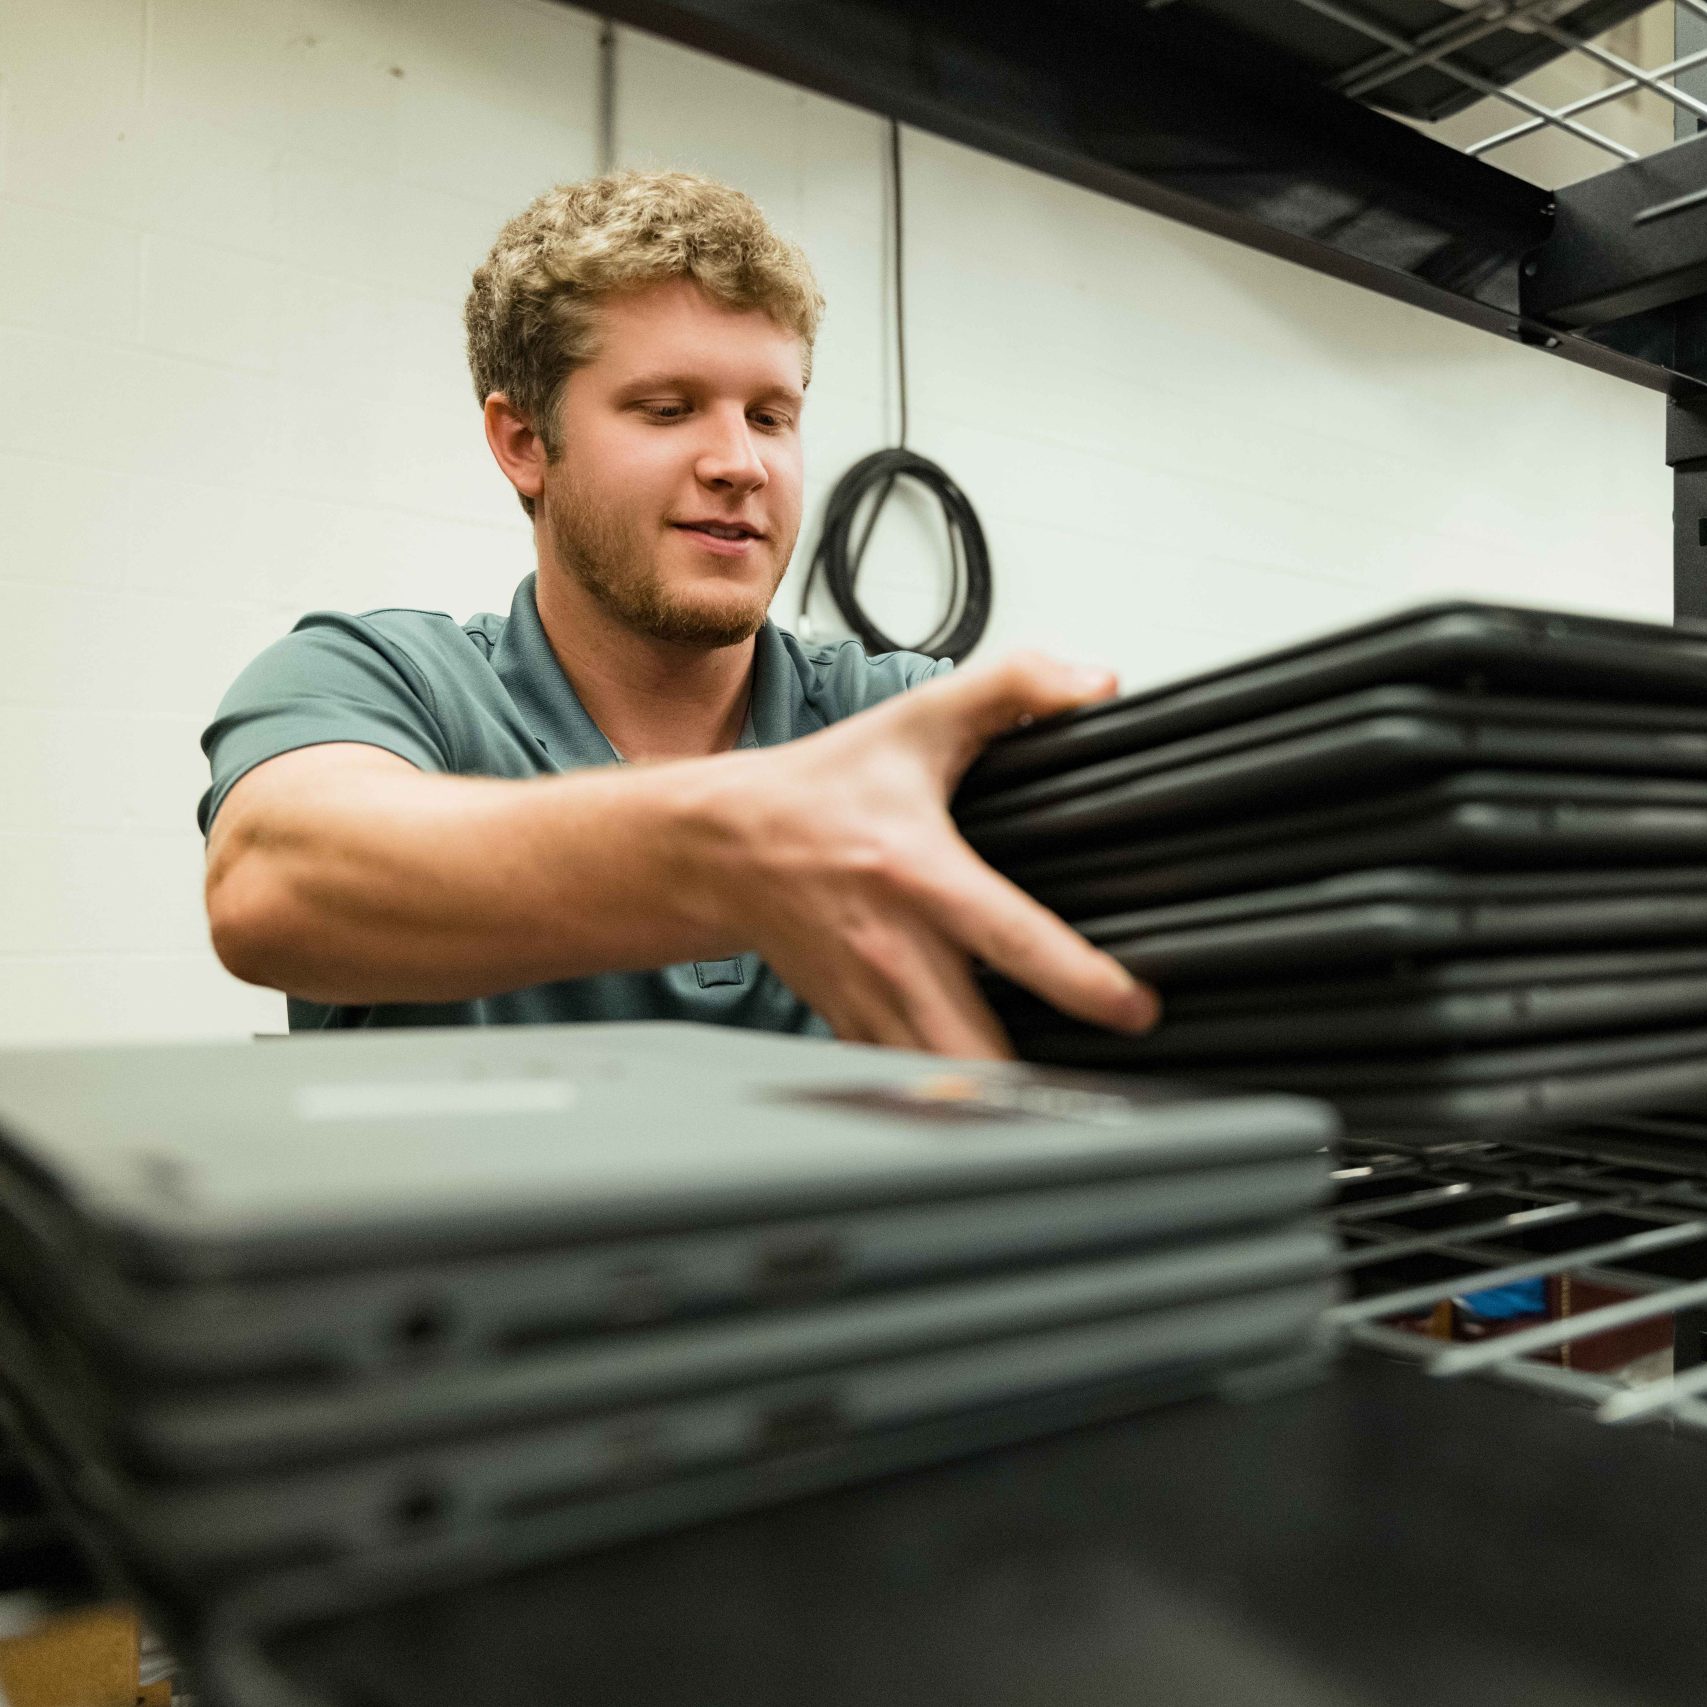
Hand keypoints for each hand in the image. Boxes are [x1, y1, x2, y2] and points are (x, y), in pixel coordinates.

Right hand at [701, 652, 1159, 1058]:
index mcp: (918, 873)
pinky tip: (991, 1087)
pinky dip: (950, 1093)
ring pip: (939, 1084)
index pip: (1014, 939)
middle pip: (974, 1049)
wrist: (721, 845)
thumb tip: (1095, 682)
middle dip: (1039, 1081)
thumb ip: (1012, 687)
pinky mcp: (850, 1024)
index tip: (1135, 1008)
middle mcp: (892, 948)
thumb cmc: (820, 790)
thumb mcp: (916, 721)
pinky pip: (907, 1081)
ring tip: (1060, 1098)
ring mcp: (866, 996)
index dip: (1082, 982)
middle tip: (1107, 1078)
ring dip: (997, 1097)